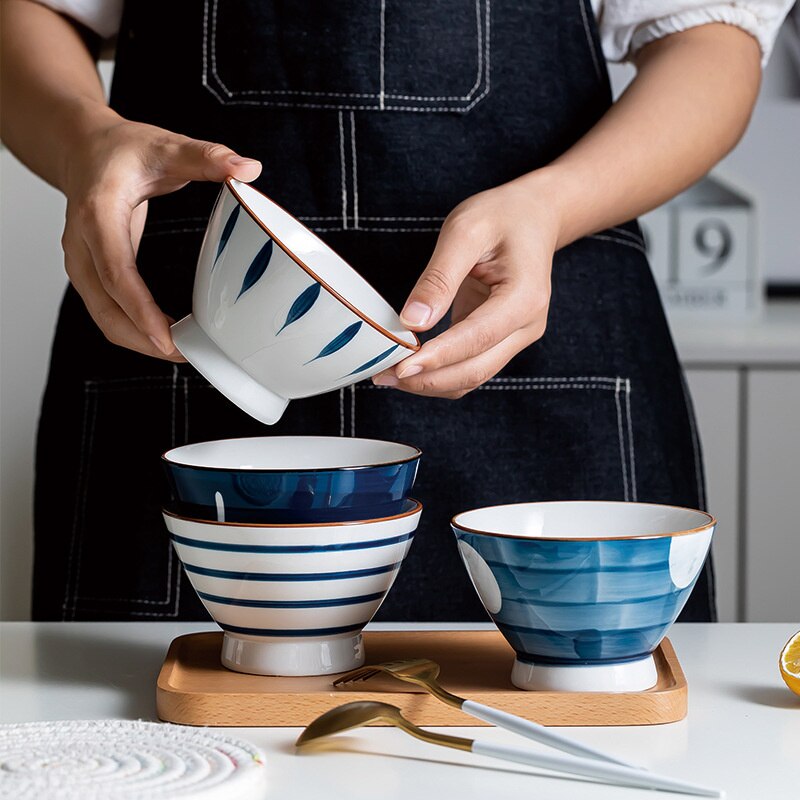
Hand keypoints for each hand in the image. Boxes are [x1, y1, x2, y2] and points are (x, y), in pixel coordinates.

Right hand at [60, 107, 261, 358]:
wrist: (83, 149)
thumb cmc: (122, 150)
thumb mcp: (165, 145)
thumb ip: (205, 157)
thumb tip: (247, 167)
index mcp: (97, 214)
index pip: (116, 272)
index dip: (140, 310)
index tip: (167, 339)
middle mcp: (82, 244)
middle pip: (106, 309)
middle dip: (144, 340)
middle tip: (189, 356)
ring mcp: (83, 263)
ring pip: (105, 318)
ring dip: (140, 342)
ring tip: (185, 353)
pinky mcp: (92, 274)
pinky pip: (110, 312)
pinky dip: (136, 331)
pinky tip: (168, 337)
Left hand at [372, 175, 557, 397]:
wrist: (533, 217)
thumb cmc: (501, 216)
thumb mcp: (465, 231)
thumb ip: (439, 278)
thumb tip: (412, 321)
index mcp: (524, 298)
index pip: (476, 339)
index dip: (437, 358)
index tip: (400, 367)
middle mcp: (527, 326)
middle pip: (475, 370)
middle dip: (427, 379)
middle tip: (382, 375)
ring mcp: (517, 337)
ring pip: (472, 377)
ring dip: (430, 383)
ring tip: (388, 375)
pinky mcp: (501, 340)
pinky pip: (470, 367)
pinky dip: (439, 373)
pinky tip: (409, 368)